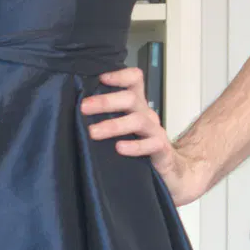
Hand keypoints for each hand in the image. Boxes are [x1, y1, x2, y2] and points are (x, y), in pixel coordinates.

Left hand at [81, 67, 210, 206]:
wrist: (173, 173)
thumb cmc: (141, 149)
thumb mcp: (125, 130)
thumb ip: (107, 119)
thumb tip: (75, 114)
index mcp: (137, 106)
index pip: (135, 80)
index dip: (120, 75)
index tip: (100, 78)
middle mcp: (147, 115)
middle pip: (131, 99)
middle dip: (106, 101)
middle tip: (84, 108)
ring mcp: (156, 132)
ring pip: (138, 120)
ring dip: (114, 125)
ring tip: (93, 132)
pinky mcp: (162, 151)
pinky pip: (151, 144)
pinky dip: (134, 146)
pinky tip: (119, 148)